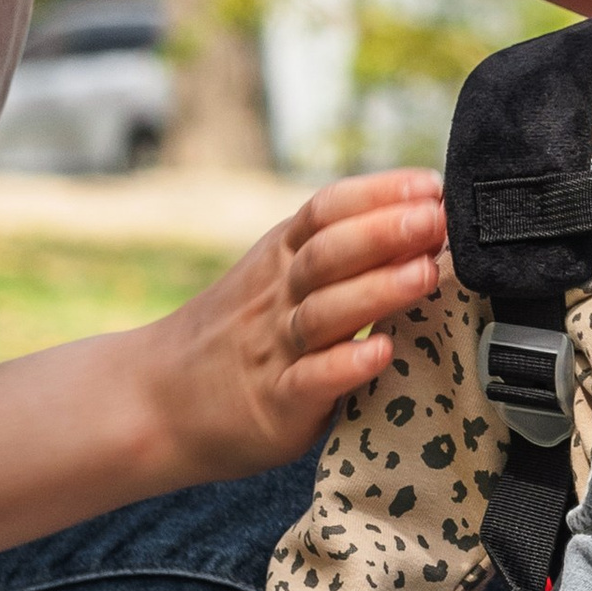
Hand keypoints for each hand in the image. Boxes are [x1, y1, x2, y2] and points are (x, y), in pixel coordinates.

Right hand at [142, 170, 446, 484]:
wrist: (158, 401)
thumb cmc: (239, 335)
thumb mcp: (274, 276)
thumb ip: (336, 251)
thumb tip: (422, 215)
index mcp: (280, 259)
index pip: (325, 210)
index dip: (377, 193)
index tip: (431, 185)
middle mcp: (278, 297)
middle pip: (327, 254)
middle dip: (383, 232)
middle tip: (433, 220)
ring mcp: (274, 350)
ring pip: (324, 313)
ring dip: (376, 290)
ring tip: (423, 275)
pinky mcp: (276, 405)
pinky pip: (310, 381)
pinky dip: (345, 365)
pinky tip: (381, 352)